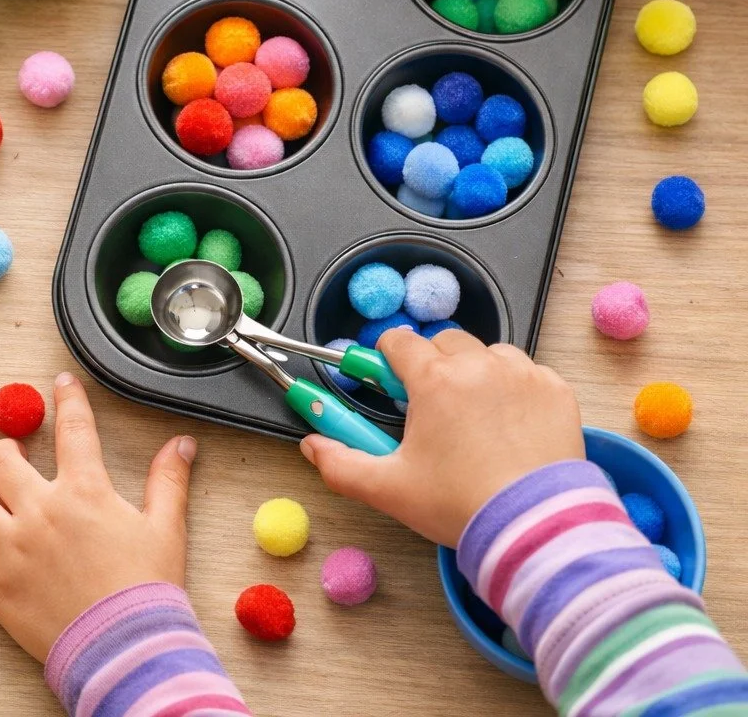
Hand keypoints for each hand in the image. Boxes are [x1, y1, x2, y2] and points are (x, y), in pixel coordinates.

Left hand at [0, 372, 196, 661]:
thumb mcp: (166, 529)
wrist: (128, 650)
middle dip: (6, 455)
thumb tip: (181, 444)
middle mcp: (40, 512)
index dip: (68, 400)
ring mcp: (11, 549)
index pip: (72, 429)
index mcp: (84, 492)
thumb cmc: (148, 590)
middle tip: (15, 465)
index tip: (61, 385)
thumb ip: (168, 481)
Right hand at [301, 328, 582, 546]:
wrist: (536, 527)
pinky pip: (528, 373)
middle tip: (432, 405)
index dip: (387, 359)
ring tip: (475, 415)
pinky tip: (510, 424)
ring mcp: (522, 375)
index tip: (390, 381)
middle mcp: (478, 366)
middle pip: (444, 342)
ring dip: (476, 372)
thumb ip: (340, 464)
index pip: (398, 342)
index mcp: (433, 380)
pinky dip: (515, 390)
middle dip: (433, 364)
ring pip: (488, 354)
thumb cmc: (462, 505)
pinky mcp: (556, 391)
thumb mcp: (388, 488)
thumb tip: (312, 446)